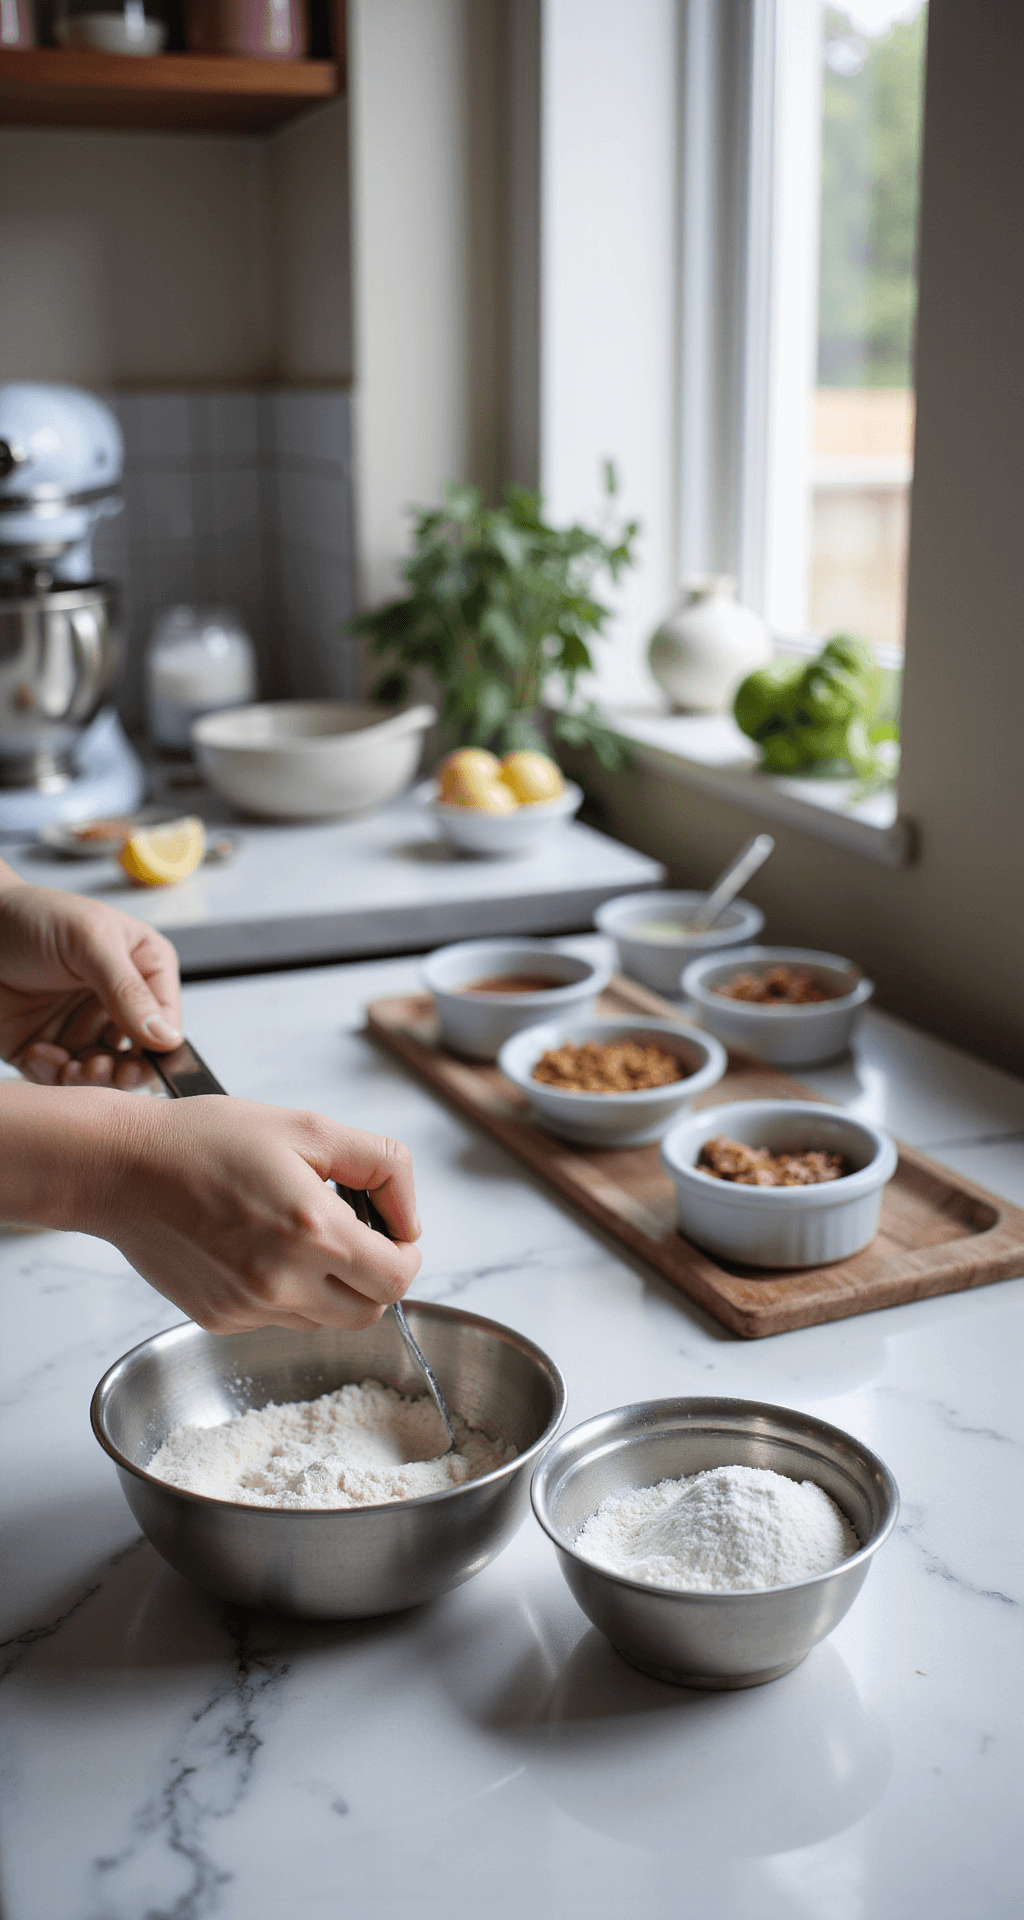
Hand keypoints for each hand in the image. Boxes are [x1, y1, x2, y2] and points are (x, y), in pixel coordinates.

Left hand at [0, 864, 181, 1087]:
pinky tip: (38, 1053)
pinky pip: (58, 1077)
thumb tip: (166, 1036)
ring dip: (87, 1077)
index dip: (160, 1044)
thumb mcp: (89, 941)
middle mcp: (116, 1002)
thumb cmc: (34, 916)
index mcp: (142, 968)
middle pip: (138, 1054)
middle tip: (106, 1069)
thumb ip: (128, 989)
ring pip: (101, 1073)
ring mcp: (80, 1026)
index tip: (144, 1060)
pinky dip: (51, 1074)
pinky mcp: (45, 1046)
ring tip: (71, 1067)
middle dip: (124, 1069)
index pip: (167, 1018)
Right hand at [98, 1094, 421, 1332]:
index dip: (406, 1255)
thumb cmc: (205, 1139)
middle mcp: (283, 1281)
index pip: (397, 1279)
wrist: (121, 1167)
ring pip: (325, 1320)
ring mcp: (249, 1307)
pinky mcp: (220, 1318)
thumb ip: (379, 1165)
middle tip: (357, 1236)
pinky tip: (259, 1246)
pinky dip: (286, 1292)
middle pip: (370, 1312)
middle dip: (376, 1276)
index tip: (392, 1233)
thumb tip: (408, 1219)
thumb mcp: (307, 1127)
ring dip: (332, 1286)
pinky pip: (278, 1320)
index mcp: (313, 1231)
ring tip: (299, 1233)